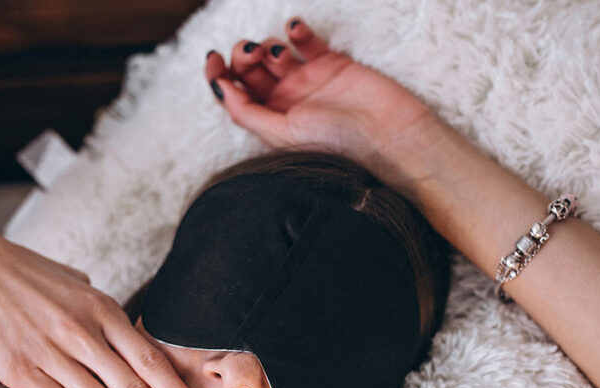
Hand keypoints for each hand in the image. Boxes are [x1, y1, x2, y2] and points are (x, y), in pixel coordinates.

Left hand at [205, 18, 442, 187]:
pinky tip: (294, 29)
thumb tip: (219, 88)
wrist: (387, 135)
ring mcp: (307, 80)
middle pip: (250, 70)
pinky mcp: (331, 63)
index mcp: (270, 121)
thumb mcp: (283, 134)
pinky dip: (296, 31)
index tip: (211, 59)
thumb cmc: (336, 144)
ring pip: (273, 53)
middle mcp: (285, 101)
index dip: (218, 75)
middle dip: (242, 56)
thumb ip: (248, 113)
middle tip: (251, 52)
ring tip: (274, 50)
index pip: (235, 94)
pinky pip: (306, 41)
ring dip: (265, 43)